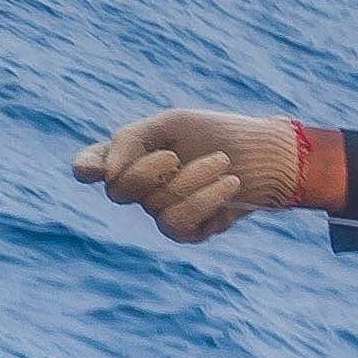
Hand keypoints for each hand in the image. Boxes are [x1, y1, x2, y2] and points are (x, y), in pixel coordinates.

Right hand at [72, 109, 323, 244]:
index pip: (90, 166)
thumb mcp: (172, 125)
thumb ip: (131, 140)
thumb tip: (103, 175)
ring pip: (155, 205)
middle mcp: (139, 188)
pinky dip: (207, 199)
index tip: (95, 169)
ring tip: (223, 162)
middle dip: (147, 171)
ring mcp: (160, 212)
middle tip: (175, 155)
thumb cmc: (218, 134)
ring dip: (193, 179)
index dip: (87, 169)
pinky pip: (178, 222)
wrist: (270, 155)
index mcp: (130, 156)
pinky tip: (231, 185)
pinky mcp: (185, 232)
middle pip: (119, 190)